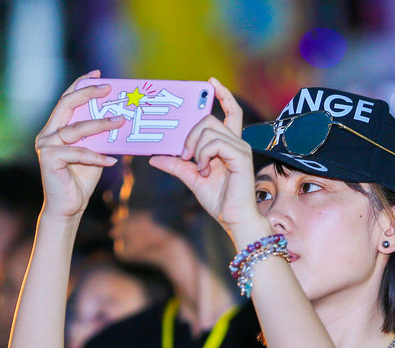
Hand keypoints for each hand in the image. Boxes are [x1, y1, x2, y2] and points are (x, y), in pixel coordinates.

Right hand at [35, 71, 123, 218]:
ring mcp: (46, 145)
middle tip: (109, 88)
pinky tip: (110, 160)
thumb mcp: (94, 152)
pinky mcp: (49, 159)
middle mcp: (48, 134)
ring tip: (121, 121)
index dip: (81, 85)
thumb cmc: (81, 180)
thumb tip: (119, 119)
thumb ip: (99, 137)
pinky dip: (96, 156)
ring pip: (76, 129)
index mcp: (56, 129)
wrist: (69, 207)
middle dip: (88, 94)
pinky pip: (78, 152)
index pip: (67, 100)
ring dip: (100, 124)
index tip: (99, 76)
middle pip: (67, 105)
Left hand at [148, 78, 270, 247]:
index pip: (231, 111)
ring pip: (209, 129)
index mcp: (228, 144)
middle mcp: (236, 142)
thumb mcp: (191, 179)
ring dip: (196, 148)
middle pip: (208, 119)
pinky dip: (204, 155)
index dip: (223, 94)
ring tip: (199, 167)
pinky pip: (215, 143)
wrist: (234, 218)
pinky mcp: (241, 156)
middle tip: (185, 155)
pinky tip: (205, 169)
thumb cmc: (220, 200)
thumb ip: (176, 166)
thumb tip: (153, 157)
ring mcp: (240, 148)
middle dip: (190, 134)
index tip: (210, 82)